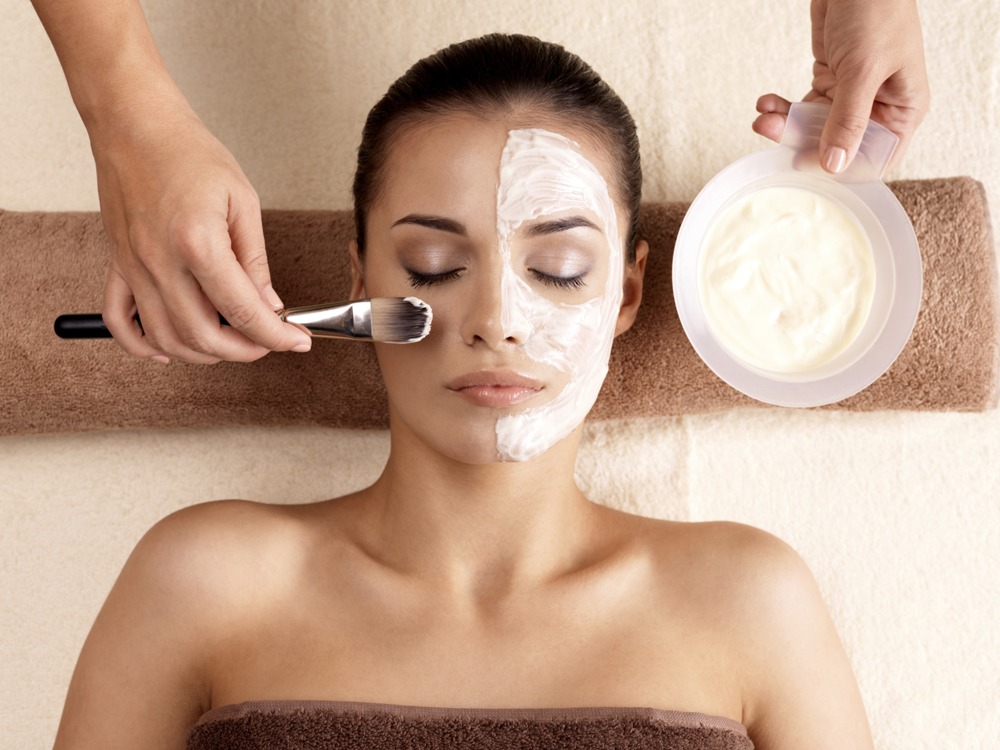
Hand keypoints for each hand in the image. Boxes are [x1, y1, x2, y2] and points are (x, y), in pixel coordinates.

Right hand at [93, 104, 312, 363]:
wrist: (135, 125)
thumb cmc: (188, 152)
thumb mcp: (242, 200)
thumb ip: (255, 260)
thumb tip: (270, 304)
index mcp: (199, 243)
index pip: (245, 312)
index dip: (277, 336)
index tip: (298, 342)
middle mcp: (161, 263)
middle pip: (204, 336)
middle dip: (246, 351)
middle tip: (269, 343)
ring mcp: (134, 268)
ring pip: (166, 338)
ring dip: (204, 354)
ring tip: (232, 343)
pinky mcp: (117, 265)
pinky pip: (120, 321)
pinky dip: (143, 345)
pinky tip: (169, 349)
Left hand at [753, 0, 929, 173]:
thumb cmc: (878, 10)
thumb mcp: (864, 70)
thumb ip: (848, 120)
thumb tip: (834, 164)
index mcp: (903, 111)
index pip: (874, 159)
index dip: (841, 167)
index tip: (806, 164)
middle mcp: (879, 108)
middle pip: (836, 145)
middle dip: (800, 141)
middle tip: (769, 134)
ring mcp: (852, 95)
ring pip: (813, 127)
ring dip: (784, 124)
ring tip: (762, 117)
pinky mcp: (830, 80)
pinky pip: (802, 106)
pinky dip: (782, 107)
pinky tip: (766, 103)